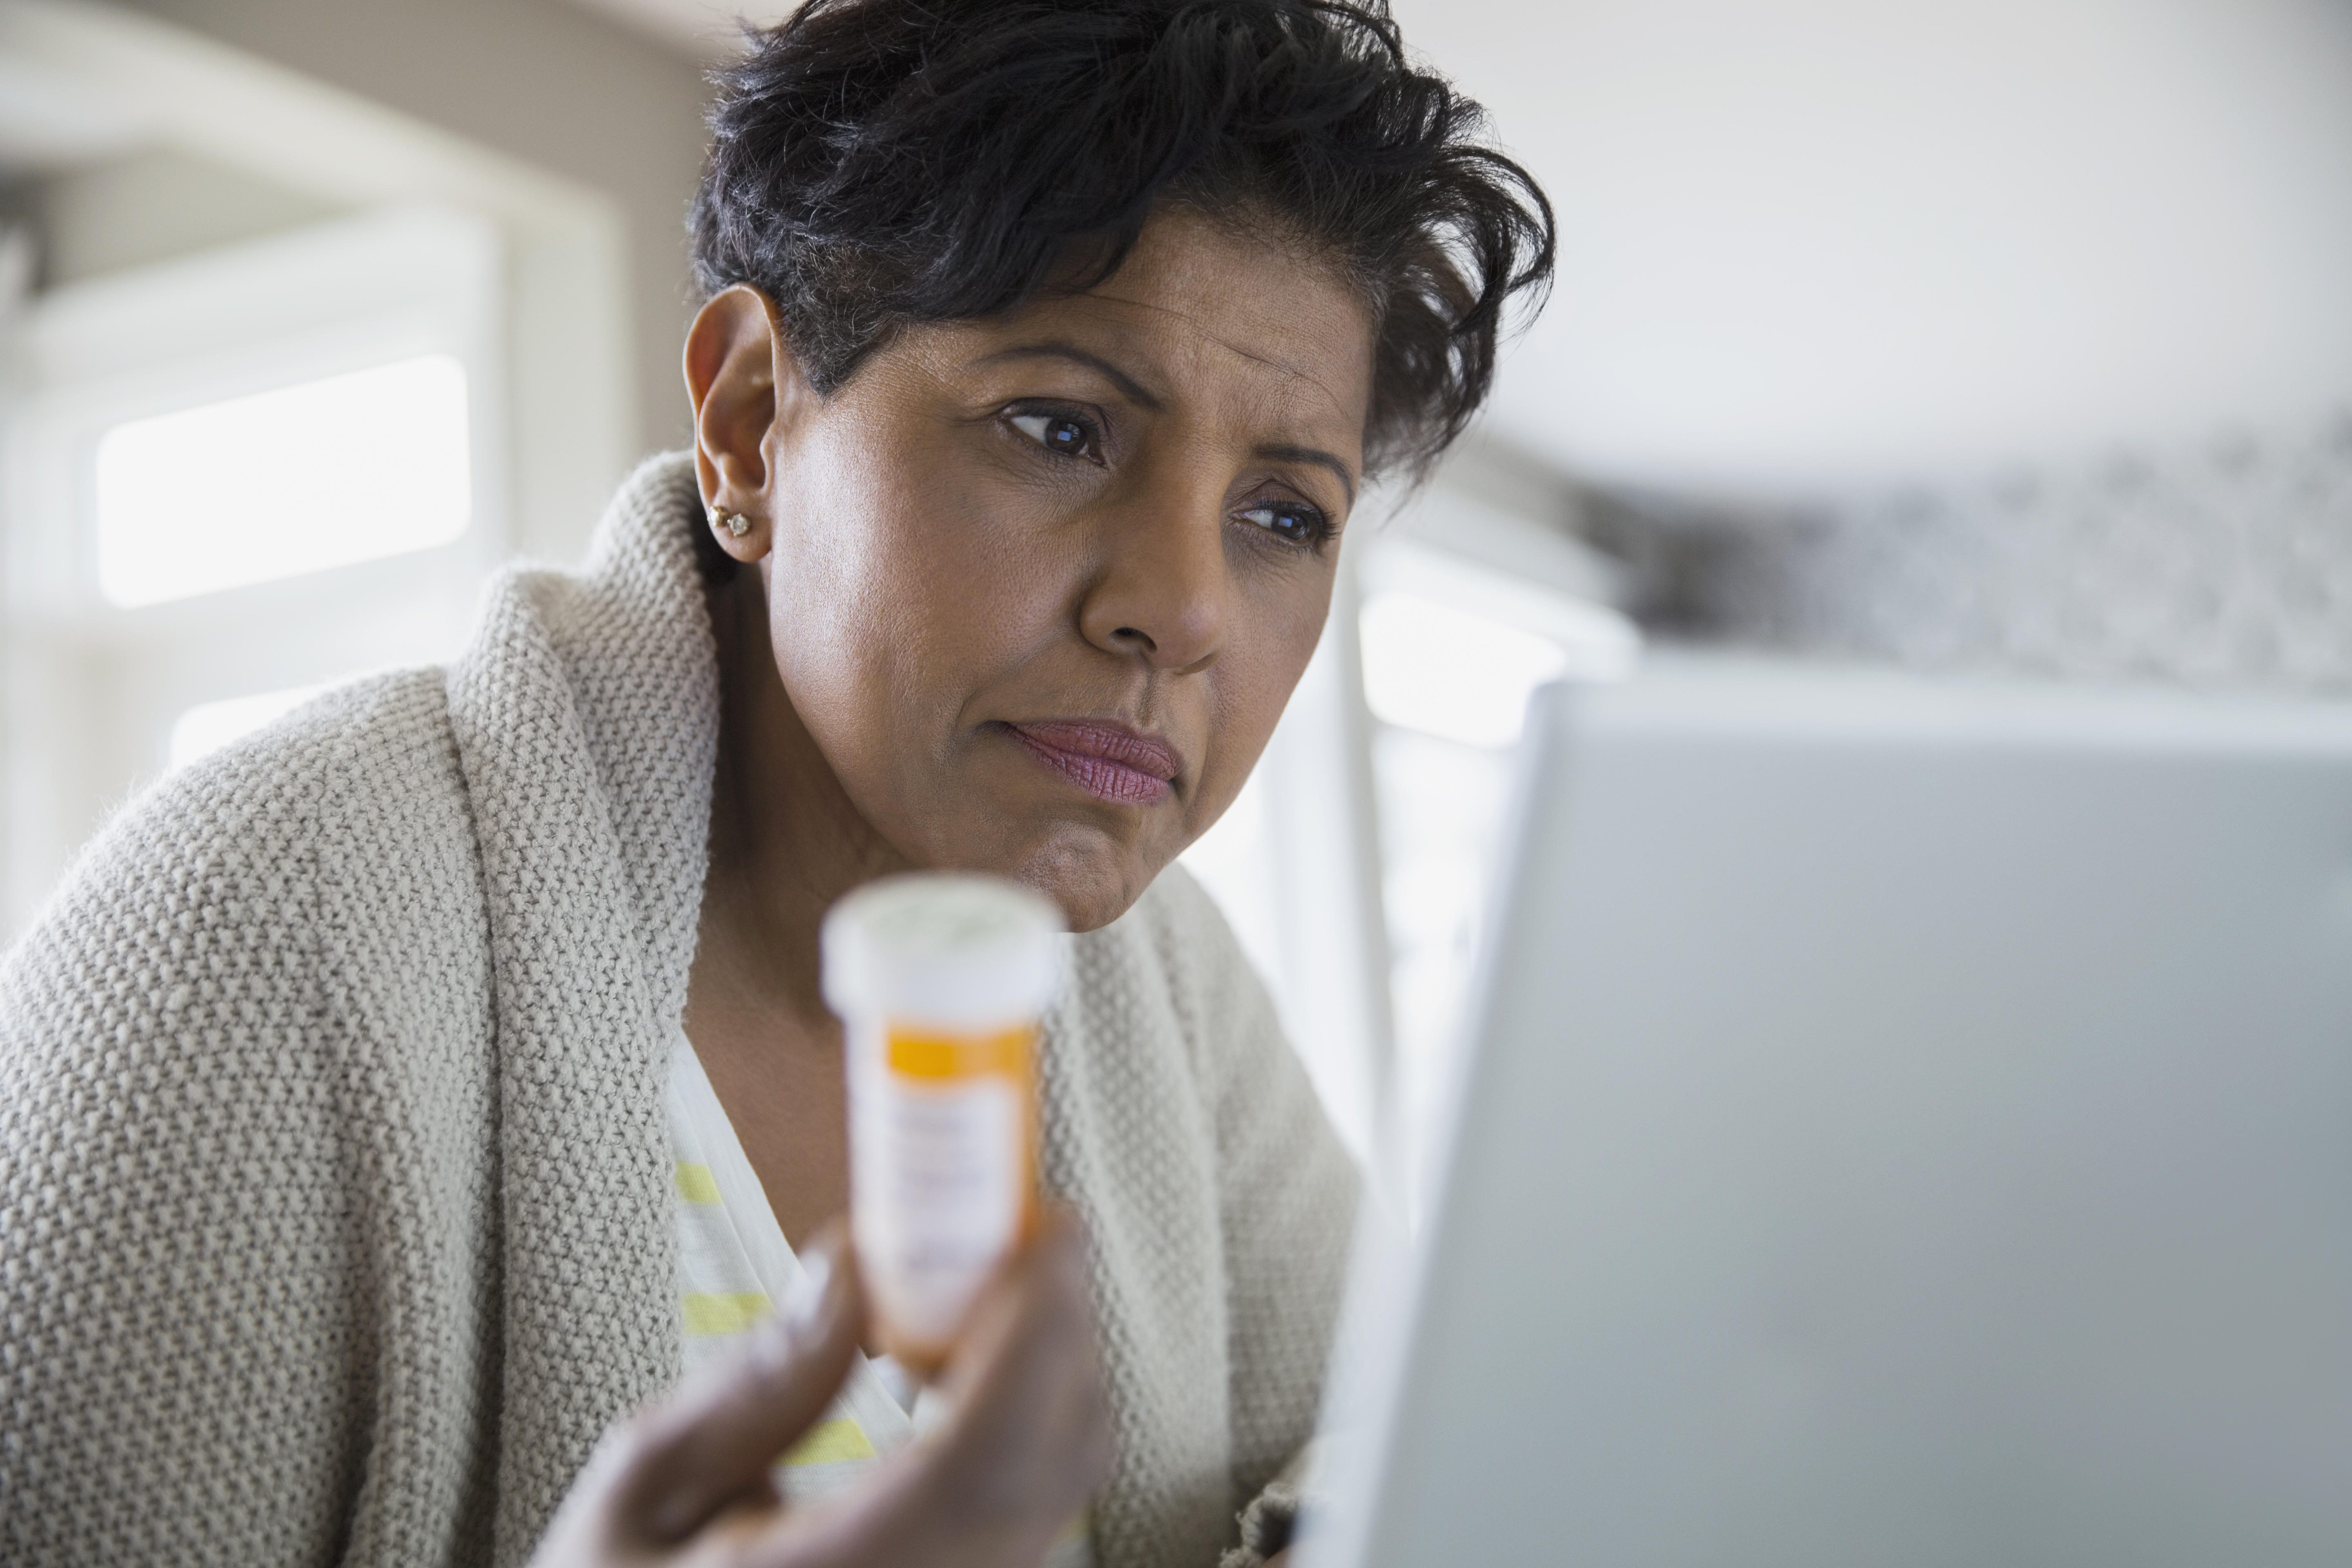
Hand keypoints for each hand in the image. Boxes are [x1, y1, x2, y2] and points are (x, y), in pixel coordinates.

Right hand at [531, 1211, 1111, 1566]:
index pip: (986, 1456)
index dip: (1038, 1330)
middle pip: (1049, 1461)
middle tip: (1013, 1220)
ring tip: (974, 1281)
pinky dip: (1022, 1420)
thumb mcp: (638, 1496)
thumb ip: (753, 1387)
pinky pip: (1026, 1512)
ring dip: (1044, 1368)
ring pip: (1053, 1487)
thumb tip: (854, 1263)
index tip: (1048, 1222)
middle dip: (1053, 1325)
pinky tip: (955, 1367)